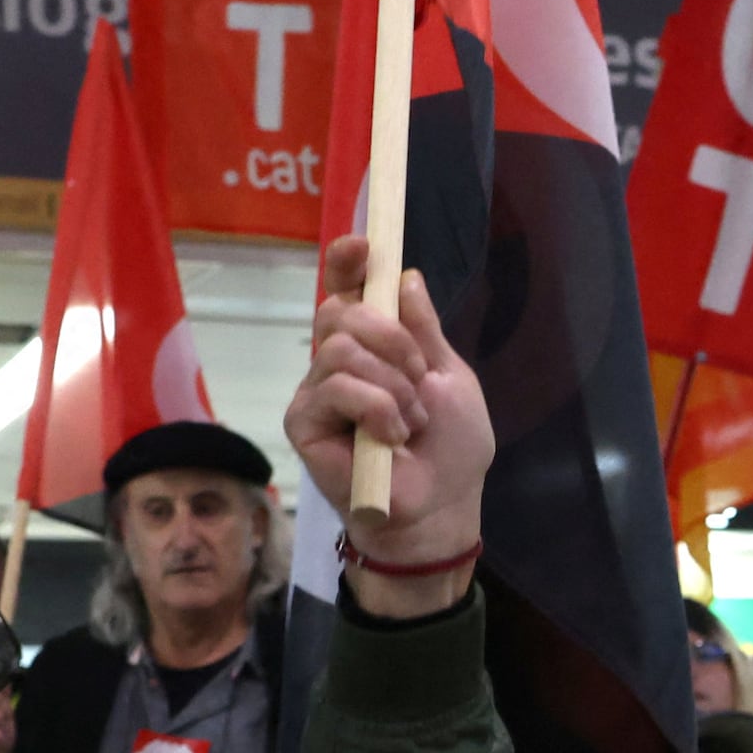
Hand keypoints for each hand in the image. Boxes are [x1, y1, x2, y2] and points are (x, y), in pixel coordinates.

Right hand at [297, 234, 497, 604]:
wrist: (441, 507)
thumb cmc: (451, 449)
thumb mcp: (450, 377)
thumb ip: (425, 330)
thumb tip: (405, 276)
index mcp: (371, 345)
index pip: (345, 290)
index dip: (348, 262)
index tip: (364, 246)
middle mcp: (335, 361)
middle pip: (340, 310)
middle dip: (392, 339)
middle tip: (421, 379)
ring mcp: (315, 391)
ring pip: (341, 349)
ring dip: (393, 384)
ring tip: (411, 422)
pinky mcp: (302, 422)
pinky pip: (336, 389)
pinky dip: (377, 408)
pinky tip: (391, 438)